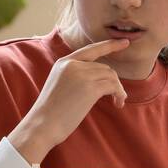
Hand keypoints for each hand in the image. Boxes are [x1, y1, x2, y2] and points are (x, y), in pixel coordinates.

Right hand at [7, 37, 129, 163]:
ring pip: (110, 76)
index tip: (124, 42)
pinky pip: (113, 86)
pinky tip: (118, 103)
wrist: (42, 125)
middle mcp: (73, 65)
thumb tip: (99, 79)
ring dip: (118, 89)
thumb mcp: (59, 85)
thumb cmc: (50, 112)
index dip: (109, 45)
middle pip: (104, 67)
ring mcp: (81, 75)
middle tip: (117, 97)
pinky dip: (119, 94)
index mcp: (63, 63)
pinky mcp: (89, 88)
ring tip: (118, 101)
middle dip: (113, 82)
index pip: (90, 50)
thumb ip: (74, 76)